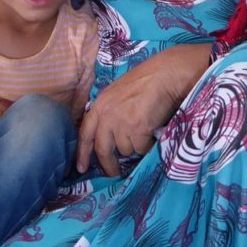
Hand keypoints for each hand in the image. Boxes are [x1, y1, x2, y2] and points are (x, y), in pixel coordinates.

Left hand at [76, 43, 210, 175]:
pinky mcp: (138, 128)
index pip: (85, 133)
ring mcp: (121, 122)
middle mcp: (107, 115)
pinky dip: (148, 144)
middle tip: (114, 172)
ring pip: (126, 149)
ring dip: (135, 146)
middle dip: (108, 165)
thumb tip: (109, 135)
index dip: (82, 153)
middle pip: (102, 149)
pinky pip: (141, 148)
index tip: (81, 168)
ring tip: (145, 130)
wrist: (165, 74)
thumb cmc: (146, 80)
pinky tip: (153, 130)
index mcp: (99, 104)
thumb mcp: (118, 93)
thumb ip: (109, 111)